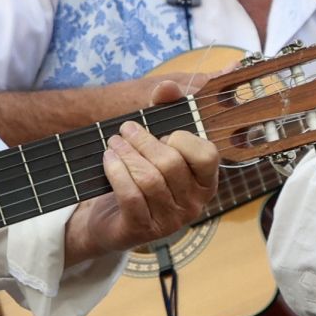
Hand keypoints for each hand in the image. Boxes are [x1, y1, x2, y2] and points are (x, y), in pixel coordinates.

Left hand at [64, 82, 219, 264]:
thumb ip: (165, 111)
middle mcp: (193, 204)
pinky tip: (108, 160)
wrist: (112, 220)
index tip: (162, 132)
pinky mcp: (143, 230)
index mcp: (205, 182)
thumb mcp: (155, 144)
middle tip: (125, 130)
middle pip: (171, 164)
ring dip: (127, 154)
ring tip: (113, 143)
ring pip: (149, 180)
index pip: (207, 155)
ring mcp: (170, 221)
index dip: (183, 139)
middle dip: (143, 141)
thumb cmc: (141, 176)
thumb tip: (168, 86)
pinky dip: (116, 173)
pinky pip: (131, 196)